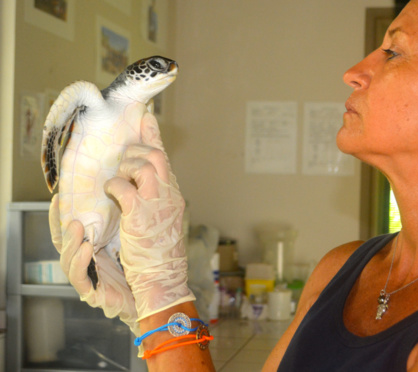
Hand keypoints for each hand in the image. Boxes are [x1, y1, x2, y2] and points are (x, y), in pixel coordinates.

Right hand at [49, 195, 139, 335]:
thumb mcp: (131, 233)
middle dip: (59, 225)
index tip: (57, 197)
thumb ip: (120, 216)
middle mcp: (85, 261)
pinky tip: (87, 249)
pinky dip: (80, 262)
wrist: (157, 292)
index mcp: (92, 246)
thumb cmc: (144, 262)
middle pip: (62, 243)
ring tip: (76, 225)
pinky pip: (79, 277)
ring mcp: (87, 277)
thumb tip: (120, 186)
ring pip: (67, 259)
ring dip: (70, 241)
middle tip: (60, 207)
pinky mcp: (93, 293)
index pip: (70, 229)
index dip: (59, 215)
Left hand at [105, 112, 194, 320]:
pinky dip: (114, 186)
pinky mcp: (141, 214)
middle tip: (124, 164)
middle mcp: (169, 194)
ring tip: (119, 183)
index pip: (164, 157)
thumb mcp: (164, 219)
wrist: (164, 277)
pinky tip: (112, 195)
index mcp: (173, 194)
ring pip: (143, 163)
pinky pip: (124, 185)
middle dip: (134, 152)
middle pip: (155, 154)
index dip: (153, 134)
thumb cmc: (161, 254)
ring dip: (125, 168)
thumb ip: (156, 198)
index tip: (146, 116)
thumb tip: (144, 182)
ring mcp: (157, 202)